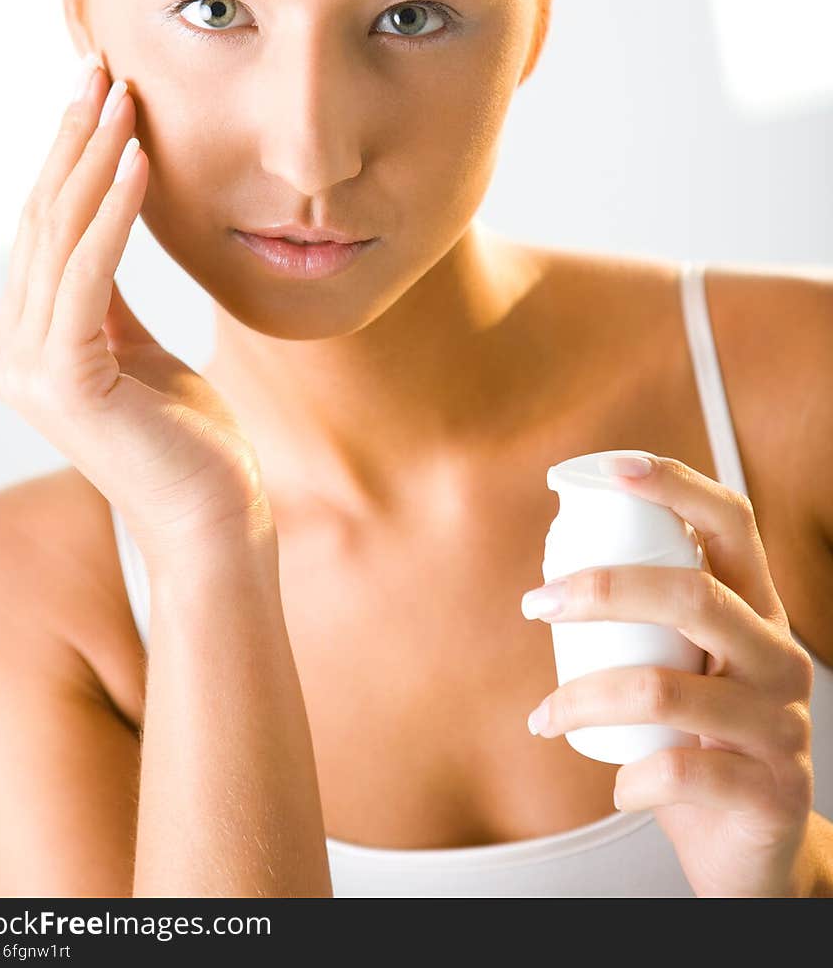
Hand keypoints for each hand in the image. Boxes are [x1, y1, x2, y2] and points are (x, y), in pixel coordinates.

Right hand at [0, 54, 274, 578]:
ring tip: (122, 94)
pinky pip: (91, 273)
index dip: (69, 154)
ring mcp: (30, 369)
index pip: (45, 228)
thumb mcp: (135, 349)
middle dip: (72, 137)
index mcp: (25, 342)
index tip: (98, 90)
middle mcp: (12, 351)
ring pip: (60, 236)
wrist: (213, 519)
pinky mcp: (67, 380)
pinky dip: (116, 211)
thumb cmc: (187, 438)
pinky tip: (141, 160)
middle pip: (43, 220)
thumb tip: (99, 228)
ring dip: (94, 157)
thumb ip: (104, 296)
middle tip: (101, 66)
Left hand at [521, 454, 815, 896]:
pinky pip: (682, 771)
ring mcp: (781, 725)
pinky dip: (632, 778)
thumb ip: (650, 623)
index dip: (676, 485)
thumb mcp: (686, 669)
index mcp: (757, 612)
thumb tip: (556, 574)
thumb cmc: (702, 742)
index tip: (612, 469)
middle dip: (603, 591)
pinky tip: (618, 786)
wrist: (757, 850)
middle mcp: (779, 657)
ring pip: (667, 689)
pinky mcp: (771, 791)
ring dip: (585, 699)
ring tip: (547, 716)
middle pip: (694, 595)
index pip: (732, 524)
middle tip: (537, 604)